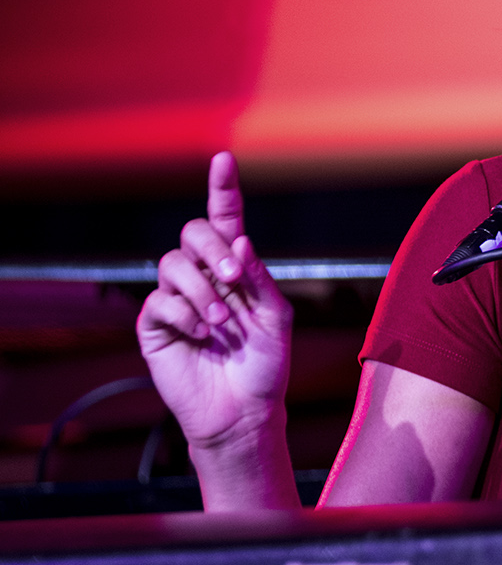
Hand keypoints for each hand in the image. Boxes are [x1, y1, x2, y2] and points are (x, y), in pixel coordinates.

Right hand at [136, 151, 293, 450]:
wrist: (244, 410)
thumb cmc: (265, 364)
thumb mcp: (277, 317)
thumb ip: (260, 279)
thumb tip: (242, 241)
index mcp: (236, 268)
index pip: (226, 220)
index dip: (223, 189)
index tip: (223, 160)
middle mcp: (204, 277)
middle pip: (192, 231)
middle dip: (212, 247)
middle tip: (232, 277)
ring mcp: (177, 299)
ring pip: (171, 263)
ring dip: (200, 289)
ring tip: (222, 322)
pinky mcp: (155, 326)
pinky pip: (158, 301)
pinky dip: (184, 314)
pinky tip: (203, 334)